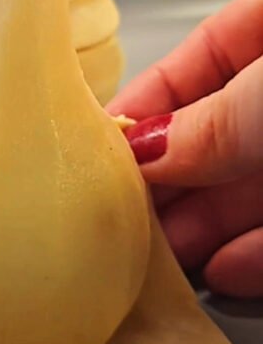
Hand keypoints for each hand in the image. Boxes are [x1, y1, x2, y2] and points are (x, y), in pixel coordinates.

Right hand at [108, 0, 262, 298]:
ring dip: (202, 233)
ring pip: (245, 193)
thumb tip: (147, 150)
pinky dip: (252, 257)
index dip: (140, 114)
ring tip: (156, 262)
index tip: (95, 154)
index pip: (189, 70)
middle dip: (165, 187)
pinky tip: (220, 273)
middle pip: (211, 142)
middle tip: (114, 222)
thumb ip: (210, 123)